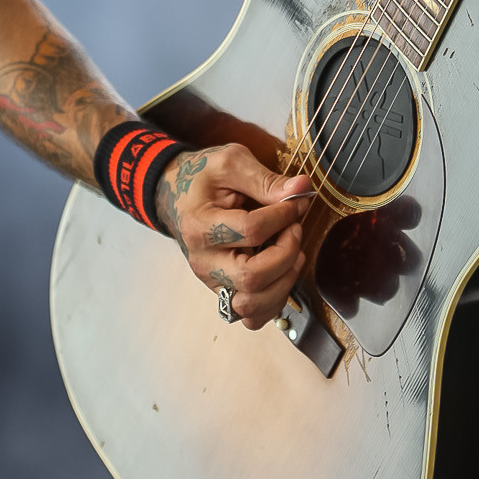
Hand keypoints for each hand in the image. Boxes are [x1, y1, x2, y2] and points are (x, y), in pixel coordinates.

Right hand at [154, 142, 313, 329]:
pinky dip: (274, 300)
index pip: (251, 230)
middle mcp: (203, 261)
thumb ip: (265, 179)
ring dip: (284, 281)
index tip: (296, 200)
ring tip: (292, 253)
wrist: (177, 196)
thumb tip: (301, 188)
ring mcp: (212, 281)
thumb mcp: (230, 163)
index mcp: (200, 225)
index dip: (283, 215)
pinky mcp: (224, 291)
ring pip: (253, 306)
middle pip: (252, 277)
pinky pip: (252, 315)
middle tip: (294, 228)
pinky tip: (282, 272)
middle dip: (286, 252)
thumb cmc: (203, 179)